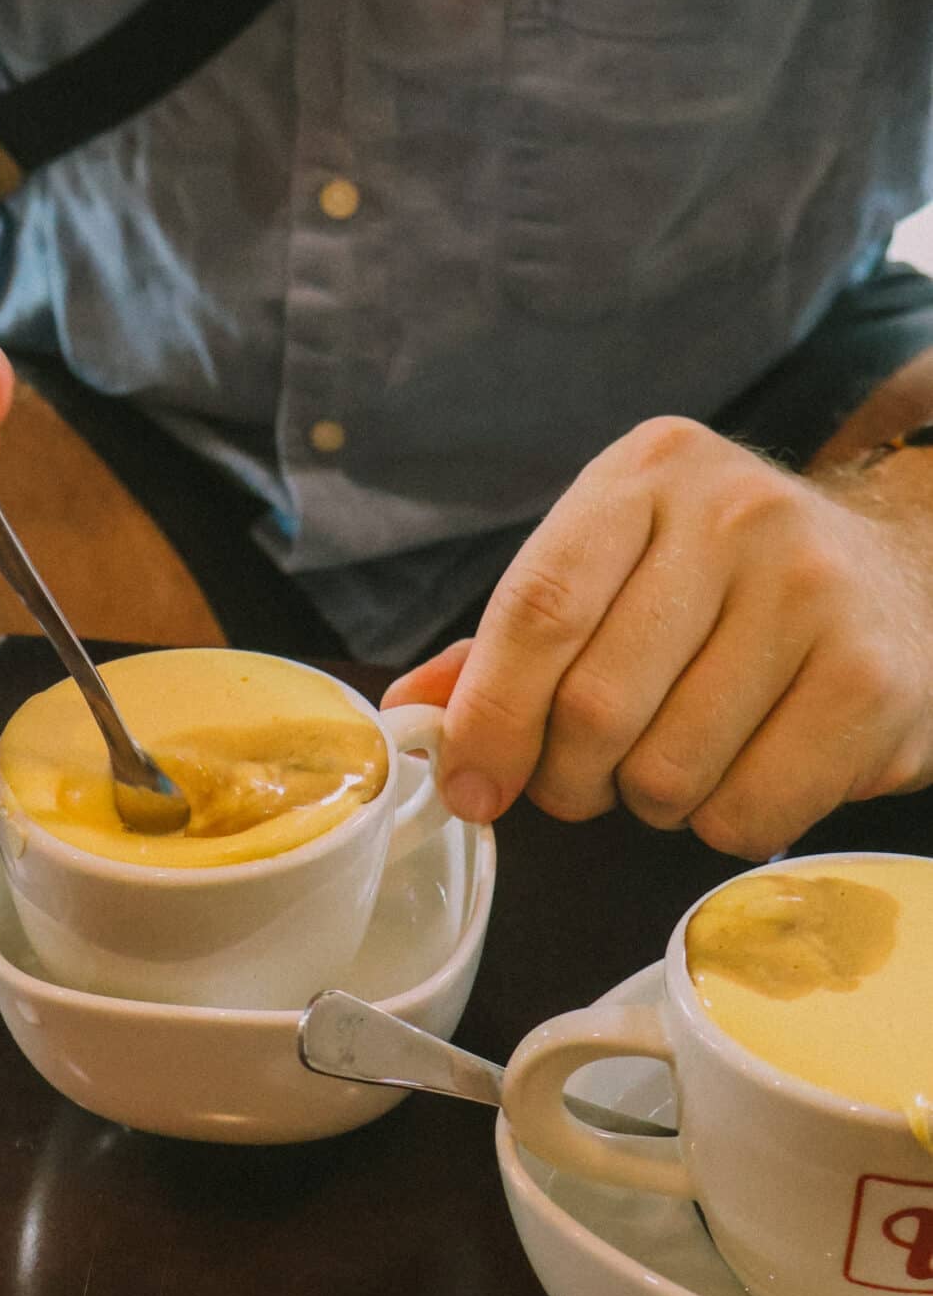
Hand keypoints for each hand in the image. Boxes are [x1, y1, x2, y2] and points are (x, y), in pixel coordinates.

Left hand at [383, 417, 932, 858]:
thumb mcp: (614, 568)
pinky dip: (724, 824)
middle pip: (594, 704)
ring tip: (675, 758)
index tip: (468, 785)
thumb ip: (513, 638)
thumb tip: (412, 715)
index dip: (488, 715)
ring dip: (648, 803)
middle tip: (584, 778)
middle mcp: (736, 514)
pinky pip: (749, 810)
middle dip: (566, 777)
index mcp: (648, 472)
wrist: (896, 576)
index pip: (539, 607)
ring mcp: (814, 592)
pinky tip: (743, 771)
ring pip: (668, 772)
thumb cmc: (721, 584)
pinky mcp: (872, 680)